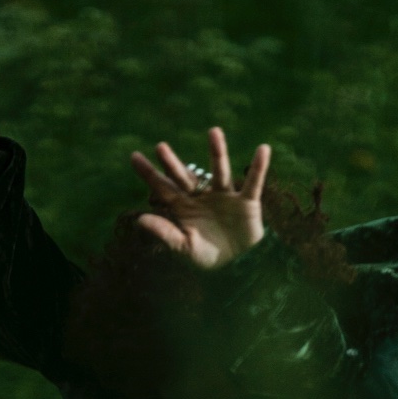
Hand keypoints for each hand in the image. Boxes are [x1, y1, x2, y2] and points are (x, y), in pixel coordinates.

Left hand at [129, 127, 269, 268]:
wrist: (239, 267)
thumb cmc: (208, 257)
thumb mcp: (184, 248)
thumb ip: (164, 233)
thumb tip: (139, 220)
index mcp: (184, 208)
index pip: (163, 188)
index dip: (149, 173)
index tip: (134, 156)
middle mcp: (202, 197)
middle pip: (185, 177)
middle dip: (172, 163)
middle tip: (159, 147)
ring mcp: (224, 197)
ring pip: (220, 171)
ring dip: (217, 152)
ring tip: (214, 131)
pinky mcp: (246, 202)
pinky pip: (253, 182)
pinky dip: (258, 167)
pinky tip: (263, 149)